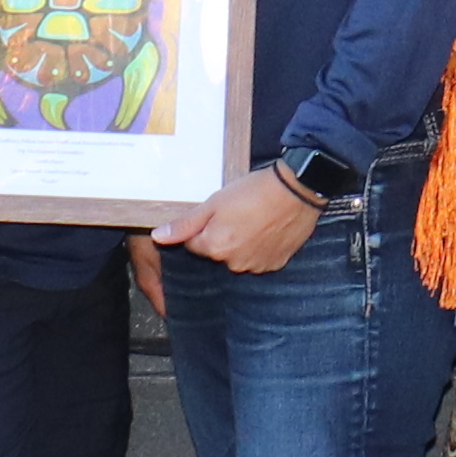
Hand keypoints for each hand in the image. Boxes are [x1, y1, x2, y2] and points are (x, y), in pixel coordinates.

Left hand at [153, 165, 323, 276]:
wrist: (297, 190)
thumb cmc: (254, 192)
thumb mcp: (214, 202)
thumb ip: (185, 224)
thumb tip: (159, 237)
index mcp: (214, 247)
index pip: (195, 244)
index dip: (204, 226)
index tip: (219, 212)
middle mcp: (233, 263)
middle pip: (217, 252)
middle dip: (223, 235)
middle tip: (238, 212)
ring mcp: (256, 266)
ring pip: (239, 256)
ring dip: (242, 242)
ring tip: (256, 219)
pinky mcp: (275, 264)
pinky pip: (260, 259)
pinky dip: (261, 247)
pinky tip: (268, 228)